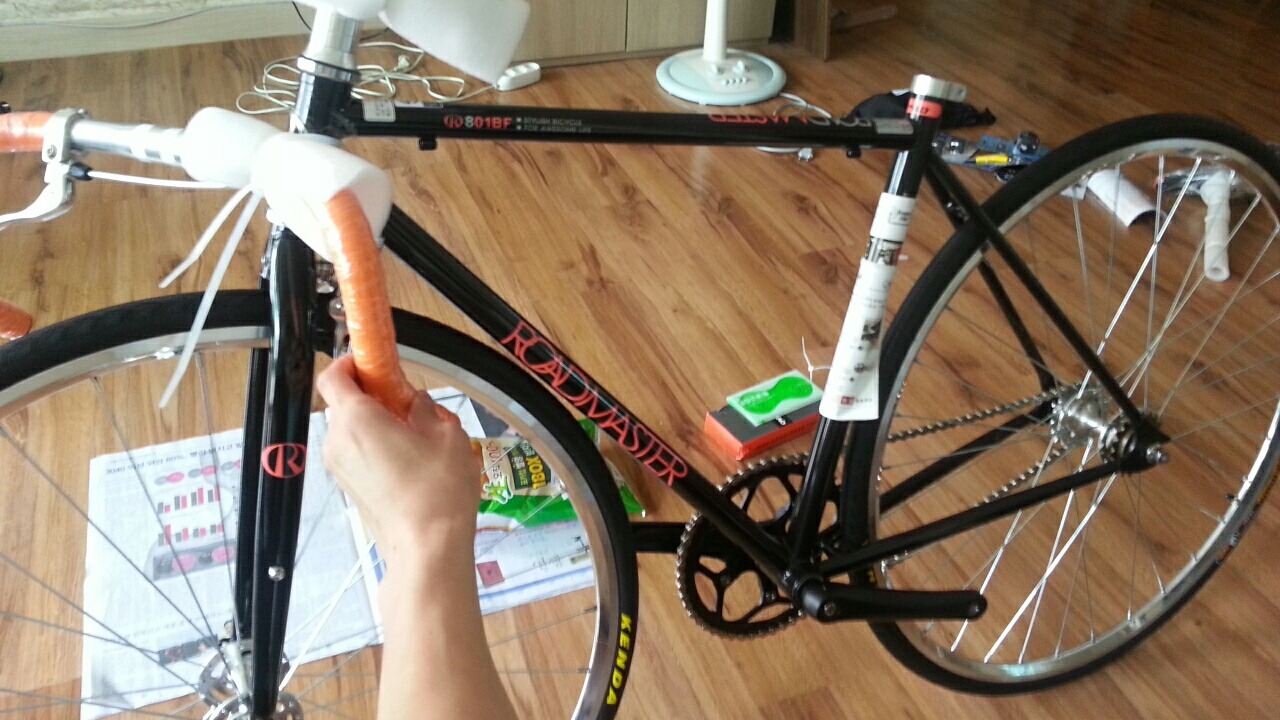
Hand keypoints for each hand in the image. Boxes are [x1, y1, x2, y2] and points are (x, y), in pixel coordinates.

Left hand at [316, 355, 479, 563]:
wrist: (427, 549)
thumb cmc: (438, 491)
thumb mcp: (447, 435)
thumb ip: (426, 409)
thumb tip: (415, 404)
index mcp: (357, 419)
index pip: (334, 375)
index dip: (353, 362)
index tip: (379, 362)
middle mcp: (339, 441)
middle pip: (345, 403)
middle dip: (374, 395)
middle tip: (410, 404)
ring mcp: (340, 469)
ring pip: (351, 430)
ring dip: (377, 424)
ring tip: (417, 438)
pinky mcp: (349, 489)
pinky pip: (356, 454)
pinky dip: (376, 447)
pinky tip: (411, 461)